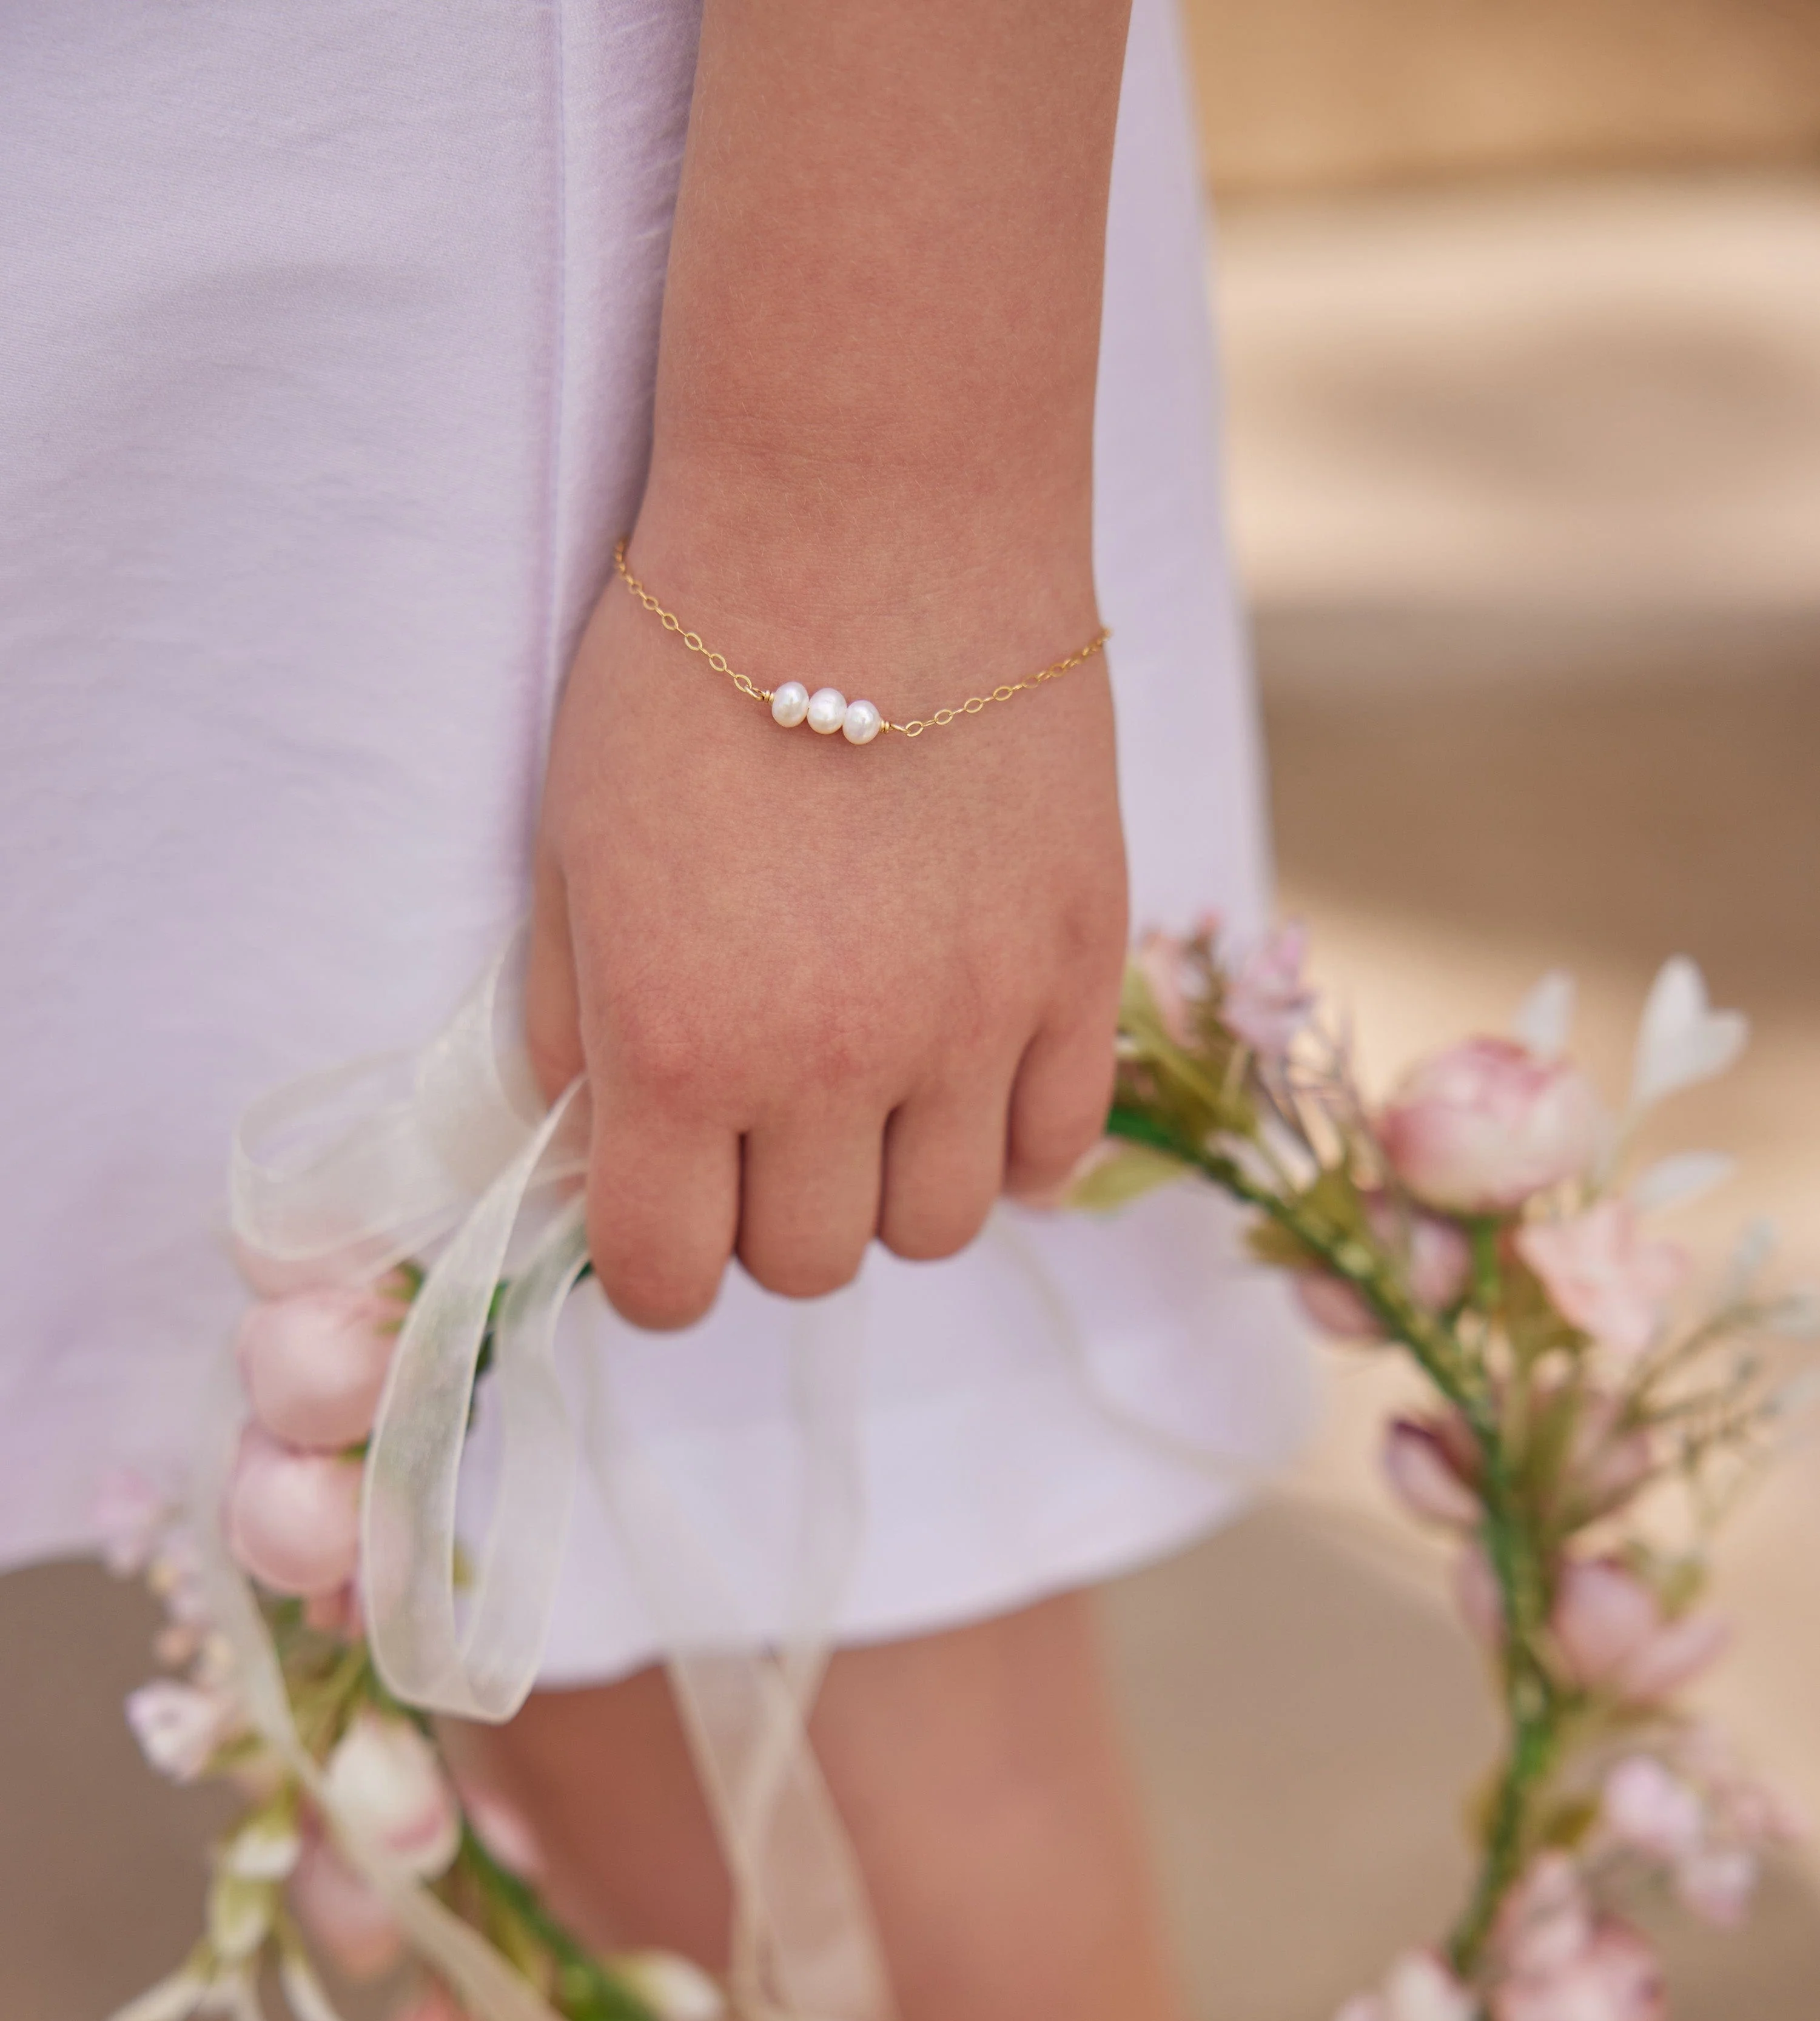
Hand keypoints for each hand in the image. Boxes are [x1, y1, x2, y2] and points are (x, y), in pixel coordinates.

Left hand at [526, 515, 1126, 1330]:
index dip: (655, 1271)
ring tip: (871, 1100)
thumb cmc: (686, 672)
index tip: (662, 1218)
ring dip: (889, 1190)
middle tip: (760, 1136)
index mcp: (681, 1048)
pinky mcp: (1077, 970)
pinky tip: (973, 1088)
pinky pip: (1057, 1149)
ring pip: (936, 1230)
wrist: (868, 515)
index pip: (667, 1281)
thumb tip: (599, 1147)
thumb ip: (575, 1028)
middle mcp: (831, 1066)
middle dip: (768, 1223)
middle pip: (808, 1267)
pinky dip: (1010, 1148)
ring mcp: (972, 1026)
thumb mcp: (571, 852)